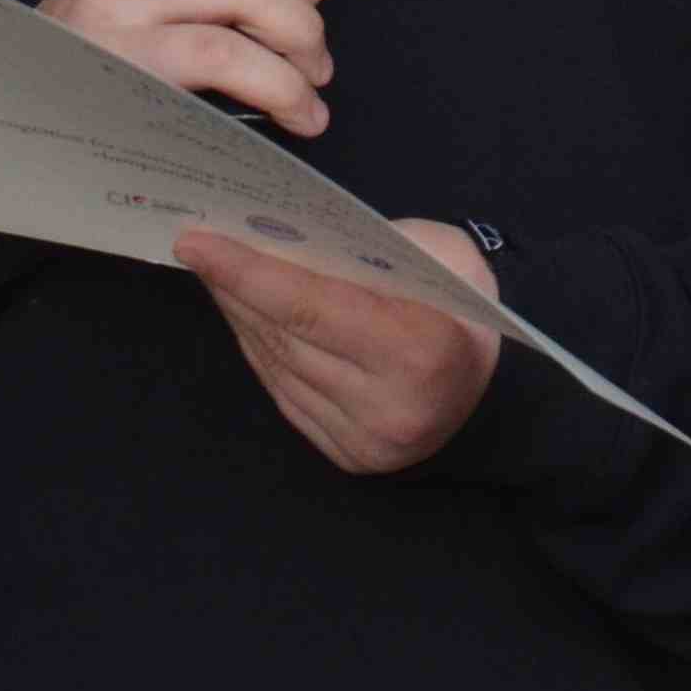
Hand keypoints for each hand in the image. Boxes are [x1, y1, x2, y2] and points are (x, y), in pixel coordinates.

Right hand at [37, 0, 334, 135]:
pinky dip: (261, 113)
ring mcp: (116, 49)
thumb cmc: (75, 67)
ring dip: (289, 76)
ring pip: (227, 47)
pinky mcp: (124, 107)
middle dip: (300, 20)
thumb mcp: (137, 8)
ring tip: (309, 103)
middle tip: (316, 57)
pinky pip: (209, 109)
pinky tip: (279, 129)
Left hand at [183, 218, 503, 474]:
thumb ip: (369, 245)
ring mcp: (365, 441)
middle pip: (285, 336)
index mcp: (421, 348)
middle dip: (234, 286)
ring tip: (215, 270)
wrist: (494, 389)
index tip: (197, 242)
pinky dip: (258, 346)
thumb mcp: (440, 253)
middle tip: (198, 242)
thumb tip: (283, 234)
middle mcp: (389, 406)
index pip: (311, 307)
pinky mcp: (346, 456)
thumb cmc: (465, 304)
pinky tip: (245, 312)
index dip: (248, 273)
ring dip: (238, 314)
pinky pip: (282, 391)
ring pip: (275, 365)